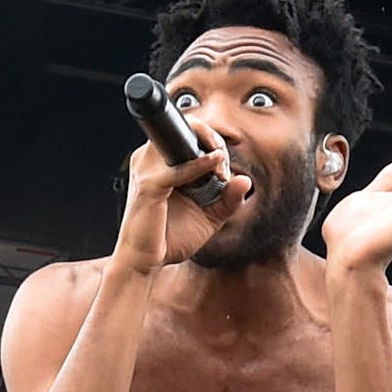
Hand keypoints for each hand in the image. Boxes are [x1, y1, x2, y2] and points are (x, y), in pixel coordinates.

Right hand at [113, 117, 252, 273]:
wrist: (145, 262)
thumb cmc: (170, 238)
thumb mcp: (209, 217)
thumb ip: (228, 199)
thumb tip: (246, 180)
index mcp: (160, 162)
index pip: (189, 134)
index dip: (213, 144)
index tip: (225, 171)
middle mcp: (149, 160)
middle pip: (184, 129)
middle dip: (212, 139)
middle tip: (224, 167)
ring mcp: (146, 170)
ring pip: (180, 140)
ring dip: (208, 148)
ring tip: (221, 170)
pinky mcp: (148, 186)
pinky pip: (178, 169)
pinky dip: (199, 165)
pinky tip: (216, 165)